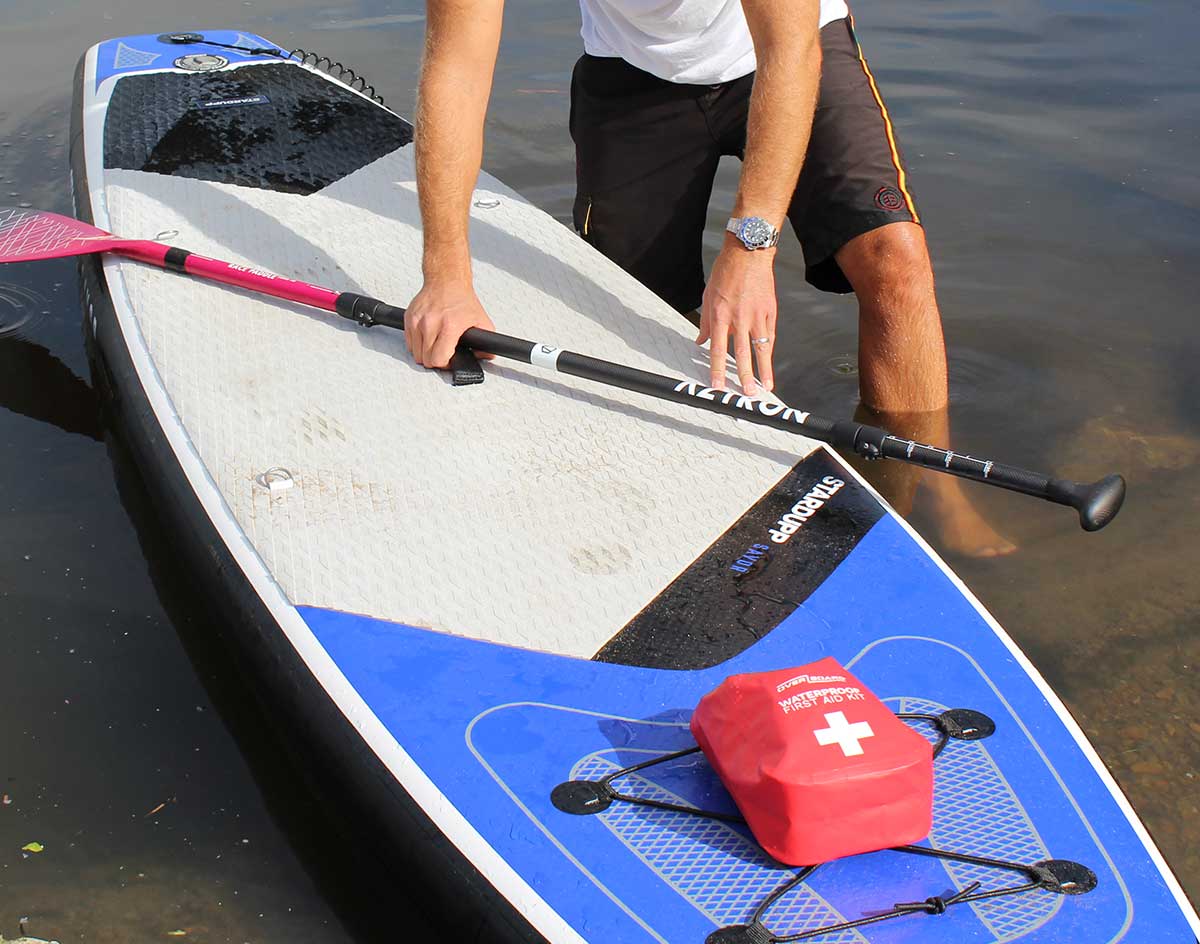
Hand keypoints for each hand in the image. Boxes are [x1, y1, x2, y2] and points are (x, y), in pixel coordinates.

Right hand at [405, 279, 495, 368]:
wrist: (447, 280)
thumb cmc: (462, 300)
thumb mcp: (481, 321)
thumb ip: (485, 343)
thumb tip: (485, 356)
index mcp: (449, 326)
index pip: (438, 359)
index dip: (445, 364)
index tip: (448, 360)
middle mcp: (431, 323)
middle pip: (426, 359)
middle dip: (435, 360)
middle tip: (443, 352)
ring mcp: (417, 320)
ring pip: (415, 353)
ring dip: (425, 353)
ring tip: (436, 344)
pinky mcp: (409, 317)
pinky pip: (409, 342)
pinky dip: (417, 344)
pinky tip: (428, 337)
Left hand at [696, 238, 777, 395]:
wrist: (748, 252)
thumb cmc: (725, 273)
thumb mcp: (708, 296)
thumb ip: (705, 322)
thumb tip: (700, 342)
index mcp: (721, 314)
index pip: (717, 349)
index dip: (717, 370)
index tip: (717, 386)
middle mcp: (739, 317)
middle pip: (742, 353)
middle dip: (744, 376)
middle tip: (748, 394)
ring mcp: (757, 315)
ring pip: (761, 348)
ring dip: (764, 370)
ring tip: (766, 386)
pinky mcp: (770, 310)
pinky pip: (770, 335)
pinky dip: (769, 351)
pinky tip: (768, 365)